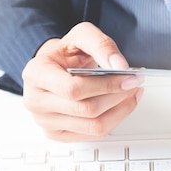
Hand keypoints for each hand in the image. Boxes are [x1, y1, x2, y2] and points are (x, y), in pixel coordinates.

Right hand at [22, 22, 143, 140]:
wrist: (52, 67)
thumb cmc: (64, 53)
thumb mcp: (81, 36)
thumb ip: (102, 45)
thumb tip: (120, 66)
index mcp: (36, 74)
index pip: (74, 89)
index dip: (106, 85)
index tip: (129, 78)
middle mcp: (36, 101)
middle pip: (86, 110)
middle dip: (118, 96)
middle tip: (135, 83)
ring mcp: (45, 121)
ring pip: (93, 126)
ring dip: (120, 110)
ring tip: (131, 93)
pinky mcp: (57, 134)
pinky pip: (93, 135)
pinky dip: (114, 120)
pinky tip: (121, 105)